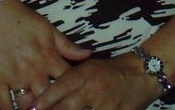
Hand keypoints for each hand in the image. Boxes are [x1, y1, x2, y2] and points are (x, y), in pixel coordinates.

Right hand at [0, 0, 92, 109]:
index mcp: (50, 58)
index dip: (74, 91)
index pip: (69, 82)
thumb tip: (88, 54)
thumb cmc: (22, 19)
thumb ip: (68, 46)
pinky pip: (3, 104)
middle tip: (58, 107)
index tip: (76, 97)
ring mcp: (15, 78)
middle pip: (50, 98)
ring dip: (33, 109)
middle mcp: (34, 71)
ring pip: (28, 105)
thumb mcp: (49, 29)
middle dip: (55, 105)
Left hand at [28, 54, 160, 109]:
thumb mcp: (88, 69)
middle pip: (66, 107)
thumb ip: (67, 82)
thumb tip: (40, 102)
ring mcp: (107, 104)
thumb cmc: (111, 72)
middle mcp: (94, 88)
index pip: (60, 87)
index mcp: (84, 74)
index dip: (44, 100)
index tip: (31, 109)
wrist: (143, 73)